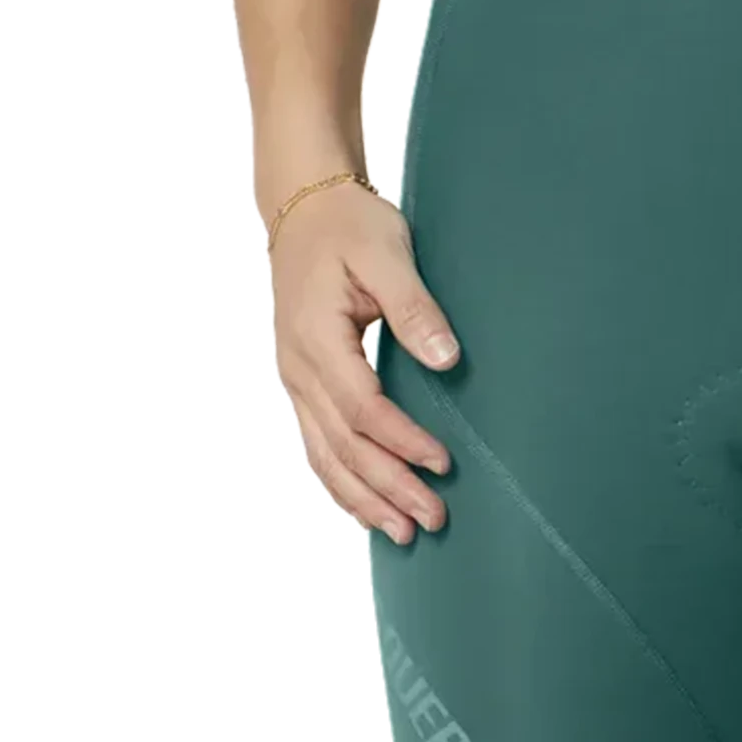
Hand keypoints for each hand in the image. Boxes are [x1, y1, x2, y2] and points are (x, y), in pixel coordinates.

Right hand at [267, 178, 462, 547]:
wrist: (303, 208)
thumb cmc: (348, 226)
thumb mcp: (387, 254)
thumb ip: (415, 308)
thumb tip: (447, 360)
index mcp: (318, 340)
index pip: (364, 409)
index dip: (403, 442)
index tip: (443, 463)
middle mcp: (299, 370)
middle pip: (344, 446)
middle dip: (389, 487)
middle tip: (433, 519)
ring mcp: (295, 380)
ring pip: (324, 456)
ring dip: (363, 497)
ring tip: (402, 533)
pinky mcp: (301, 382)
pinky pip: (314, 444)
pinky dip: (338, 481)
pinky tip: (362, 504)